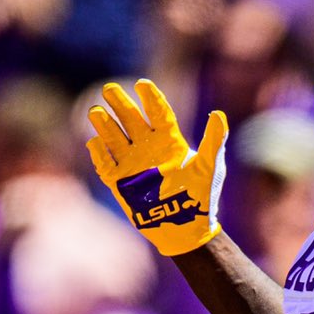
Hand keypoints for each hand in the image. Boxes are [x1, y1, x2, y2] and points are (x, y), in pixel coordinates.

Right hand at [87, 79, 227, 257]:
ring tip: (96, 111)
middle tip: (111, 88)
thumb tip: (219, 115)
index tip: (142, 84)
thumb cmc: (201, 197)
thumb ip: (214, 141)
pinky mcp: (119, 181)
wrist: (186, 228)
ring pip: (114, 137)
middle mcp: (148, 147)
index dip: (150, 98)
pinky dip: (98, 153)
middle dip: (120, 104)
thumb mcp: (209, 167)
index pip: (157, 113)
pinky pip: (104, 163)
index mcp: (169, 141)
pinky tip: (94, 142)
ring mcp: (132, 163)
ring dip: (104, 124)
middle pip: (131, 119)